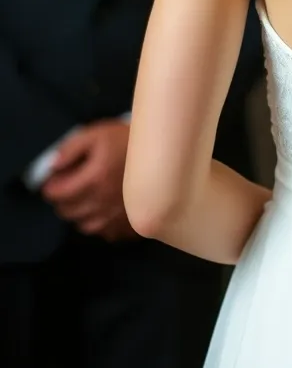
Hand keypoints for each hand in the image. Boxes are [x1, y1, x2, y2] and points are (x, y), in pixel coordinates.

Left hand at [41, 121, 136, 241]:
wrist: (162, 151)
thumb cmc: (127, 141)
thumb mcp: (96, 135)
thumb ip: (70, 149)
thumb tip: (52, 167)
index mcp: (94, 179)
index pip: (57, 194)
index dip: (52, 186)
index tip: (57, 179)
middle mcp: (104, 201)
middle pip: (68, 212)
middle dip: (63, 200)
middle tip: (70, 187)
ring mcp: (119, 215)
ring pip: (85, 226)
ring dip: (81, 214)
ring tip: (88, 200)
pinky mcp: (131, 223)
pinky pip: (107, 233)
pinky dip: (102, 224)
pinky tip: (106, 209)